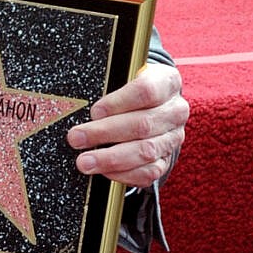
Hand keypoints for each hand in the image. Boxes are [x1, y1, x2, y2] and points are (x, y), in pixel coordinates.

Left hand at [66, 60, 186, 188]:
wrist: (154, 106)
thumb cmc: (132, 90)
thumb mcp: (125, 77)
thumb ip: (110, 87)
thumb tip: (82, 106)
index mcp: (167, 82)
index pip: (147, 91)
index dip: (118, 102)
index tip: (95, 111)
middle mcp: (175, 111)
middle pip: (142, 124)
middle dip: (105, 133)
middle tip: (77, 138)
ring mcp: (173, 138)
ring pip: (145, 151)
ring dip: (110, 158)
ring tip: (85, 161)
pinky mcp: (166, 160)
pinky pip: (147, 173)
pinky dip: (123, 174)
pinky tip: (103, 171)